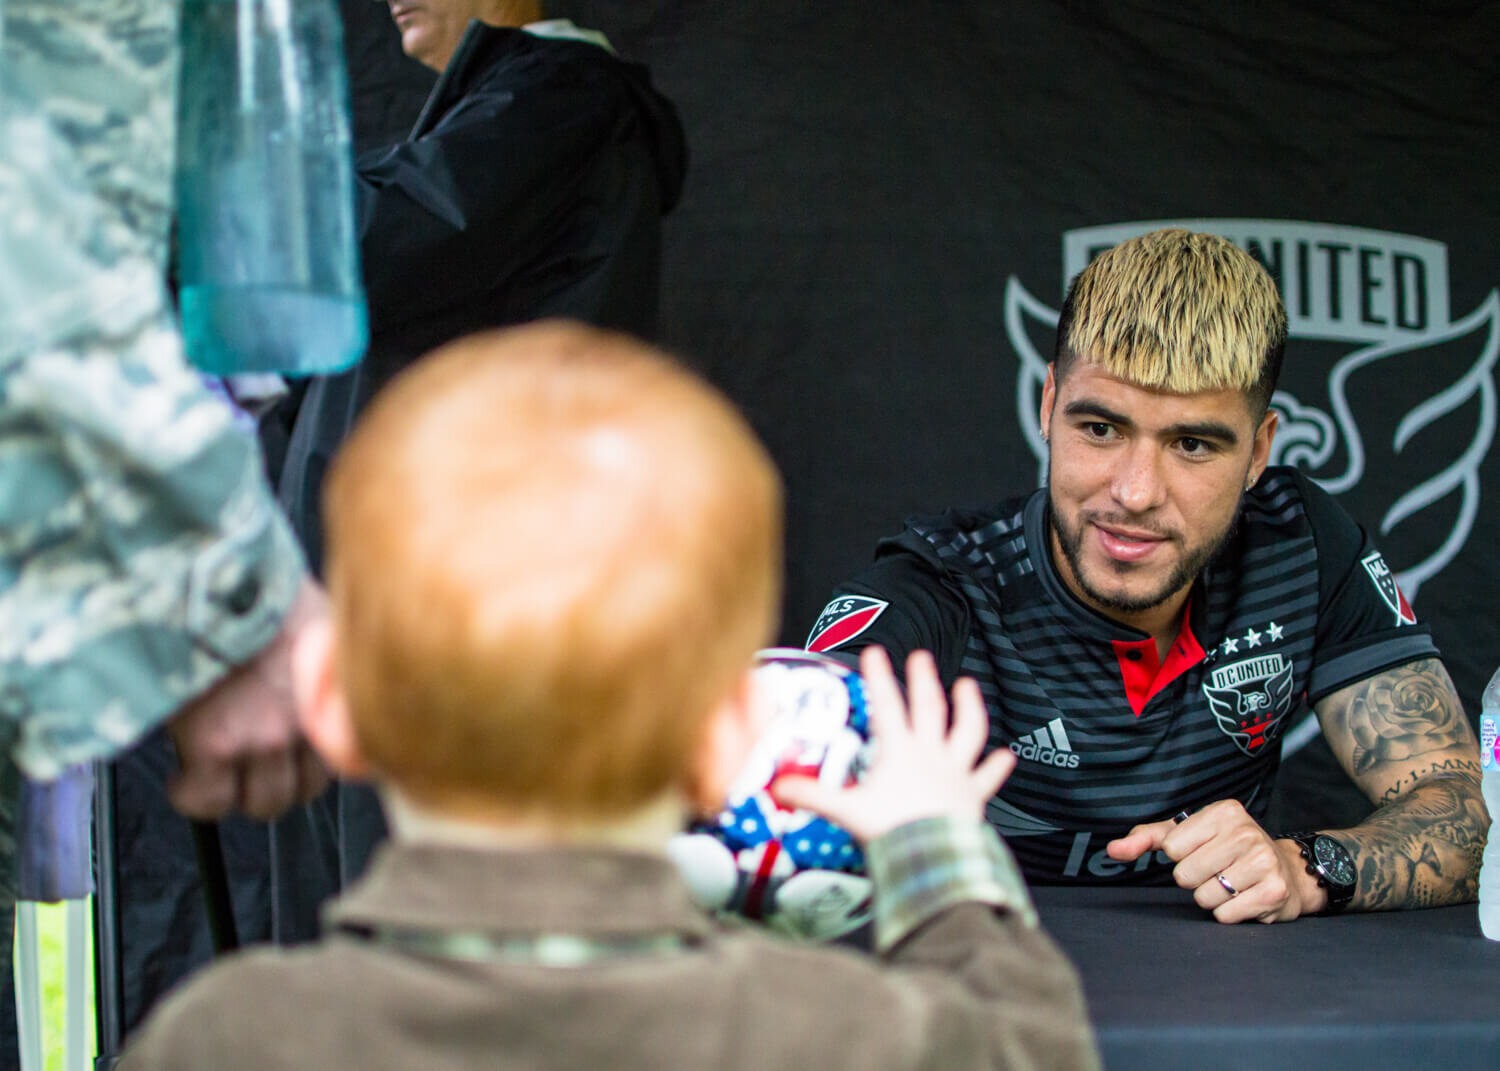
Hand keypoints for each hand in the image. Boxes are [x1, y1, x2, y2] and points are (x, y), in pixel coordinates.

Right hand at [165, 579, 330, 819]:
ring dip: (236, 792)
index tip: (295, 760)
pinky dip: (191, 795)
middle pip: (301, 791)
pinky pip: (204, 800)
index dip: (311, 763)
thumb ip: (320, 672)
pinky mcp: (213, 744)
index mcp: (331, 697)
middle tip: (250, 764)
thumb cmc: (259, 585)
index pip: (339, 761)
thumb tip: (318, 686)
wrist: (210, 575)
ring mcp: (261, 738)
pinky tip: (183, 777)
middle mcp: (305, 722)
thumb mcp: (316, 626)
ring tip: (217, 770)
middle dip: (276, 782)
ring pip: (259, 803)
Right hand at [769, 646, 1014, 842]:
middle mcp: (930, 754)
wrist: (931, 857)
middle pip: (929, 708)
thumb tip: (778, 787)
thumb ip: (812, 795)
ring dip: (969, 707)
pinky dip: (996, 766)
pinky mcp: (972, 795)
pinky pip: (987, 776)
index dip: (879, 676)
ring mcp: (955, 772)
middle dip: (923, 679)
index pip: (886, 705)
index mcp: (899, 751)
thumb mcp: (846, 810)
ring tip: (968, 686)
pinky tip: (1006, 756)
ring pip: (967, 731)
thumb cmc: (892, 831)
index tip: (875, 651)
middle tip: (921, 656)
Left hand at [1106, 799, 1317, 922]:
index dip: (1181, 856)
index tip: (1202, 850)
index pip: (1172, 847)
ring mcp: (1262, 862)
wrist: (1286, 870)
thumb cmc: (1227, 850)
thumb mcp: (1188, 835)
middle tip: (1218, 870)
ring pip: (1204, 898)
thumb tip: (1112, 850)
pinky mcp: (1273, 892)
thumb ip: (1147, 838)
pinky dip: (1229, 913)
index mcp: (1223, 812)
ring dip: (1212, 898)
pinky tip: (1245, 897)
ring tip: (1233, 883)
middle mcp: (1245, 833)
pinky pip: (1224, 916)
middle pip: (1185, 875)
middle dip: (1195, 879)